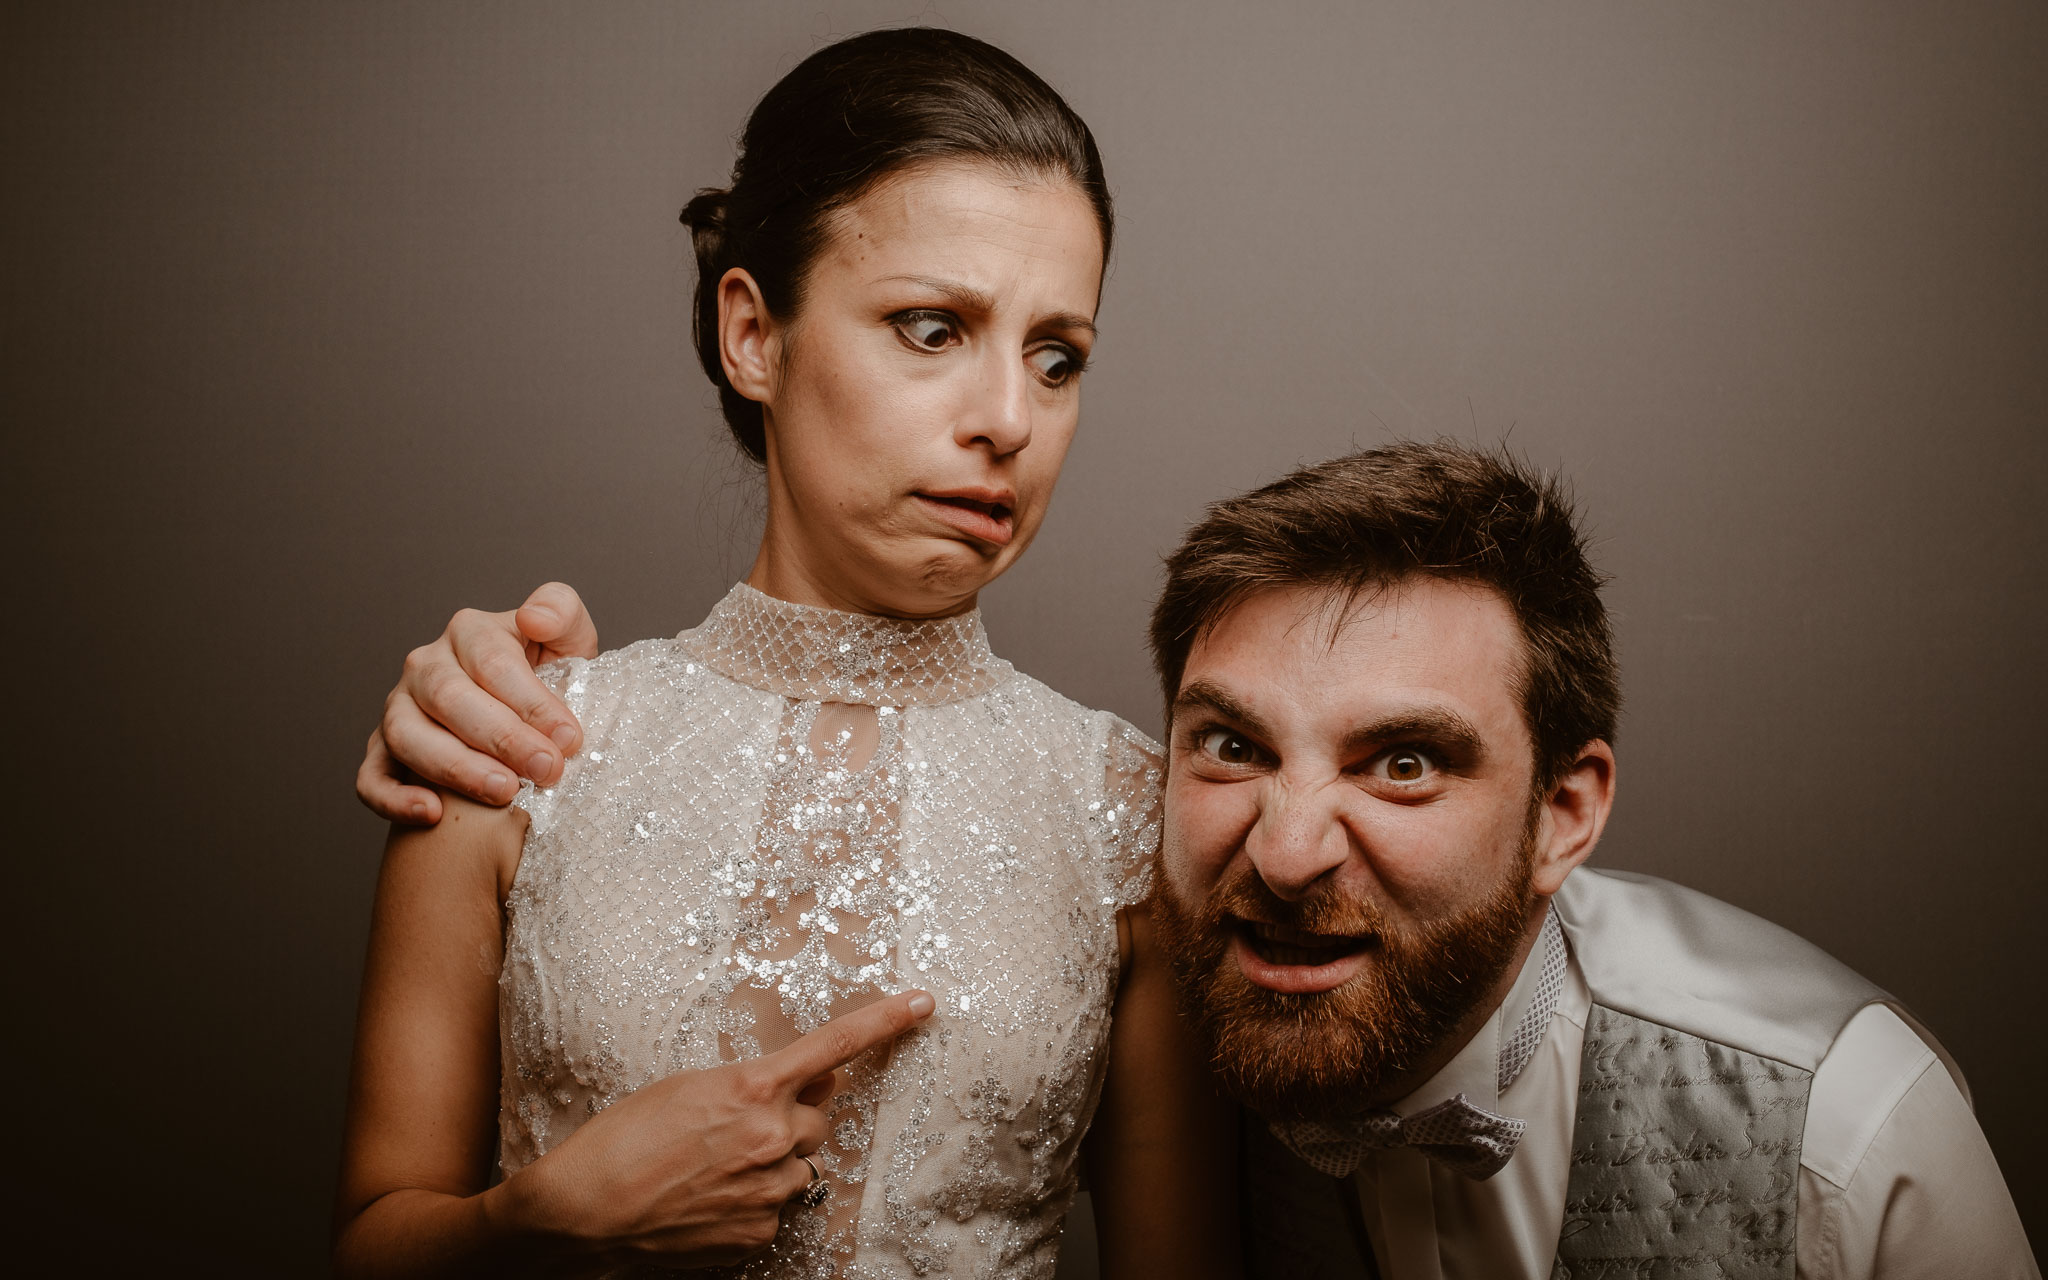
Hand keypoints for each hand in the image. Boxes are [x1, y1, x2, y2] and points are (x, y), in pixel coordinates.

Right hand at [355, 582, 600, 823]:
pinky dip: (393, 797)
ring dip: (456, 767)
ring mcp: (398, 707)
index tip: (569, 737)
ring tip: (504, 792)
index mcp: (470, 631)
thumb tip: (532, 618)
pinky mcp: (383, 751)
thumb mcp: (568, 638)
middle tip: (546, 770)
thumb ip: (561, 611)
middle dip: (502, 738)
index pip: (493, 663)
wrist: (528, 720)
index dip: (532, 702)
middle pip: (450, 697)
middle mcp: (426, 665)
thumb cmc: (551, 677)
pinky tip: (431, 813)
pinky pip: (372, 776)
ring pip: (406, 735)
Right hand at [492, 989, 937, 1267]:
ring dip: (770, 1163)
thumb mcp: (685, 1087)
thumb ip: (753, 1083)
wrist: (581, 1214)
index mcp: (752, 1087)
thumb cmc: (620, 1139)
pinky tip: (706, 1202)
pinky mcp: (757, 1234)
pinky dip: (751, 1204)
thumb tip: (811, 1086)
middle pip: (816, 1119)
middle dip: (790, 1119)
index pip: (834, 1046)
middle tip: (737, 1128)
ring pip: (796, 1167)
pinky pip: (775, 1210)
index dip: (884, 1022)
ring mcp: (768, 1190)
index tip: (924, 1003)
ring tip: (708, 1170)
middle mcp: (771, 1136)